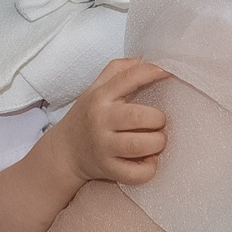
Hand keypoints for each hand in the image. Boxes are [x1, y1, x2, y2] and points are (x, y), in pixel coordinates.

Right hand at [54, 58, 168, 186]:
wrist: (64, 153)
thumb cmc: (87, 117)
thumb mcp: (95, 89)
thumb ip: (117, 70)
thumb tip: (143, 59)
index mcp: (100, 97)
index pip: (128, 78)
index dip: (152, 72)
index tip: (168, 72)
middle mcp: (101, 121)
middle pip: (139, 117)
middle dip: (158, 119)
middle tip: (158, 122)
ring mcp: (104, 147)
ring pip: (141, 145)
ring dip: (157, 143)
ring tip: (156, 141)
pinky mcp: (108, 170)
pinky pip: (137, 173)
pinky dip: (149, 168)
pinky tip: (148, 160)